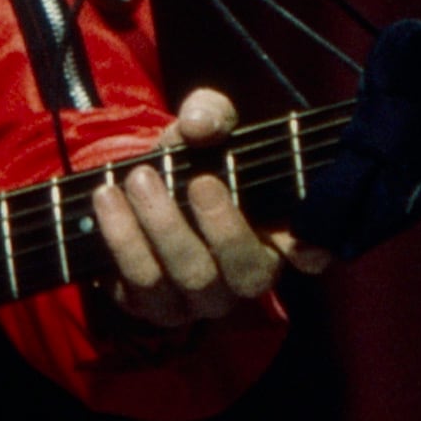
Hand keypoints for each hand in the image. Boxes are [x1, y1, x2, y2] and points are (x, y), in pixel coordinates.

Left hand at [90, 87, 330, 329]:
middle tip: (195, 179)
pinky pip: (136, 286)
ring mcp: (197, 300)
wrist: (133, 187)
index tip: (297, 242)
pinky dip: (121, 240)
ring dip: (161, 227)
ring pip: (187, 278)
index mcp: (274, 237)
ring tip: (137, 179)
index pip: (312, 256)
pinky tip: (107, 201)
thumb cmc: (188, 160)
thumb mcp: (204, 127)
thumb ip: (210, 114)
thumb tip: (199, 124)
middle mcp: (242, 278)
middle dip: (218, 225)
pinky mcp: (149, 306)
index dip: (312, 254)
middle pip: (242, 272)